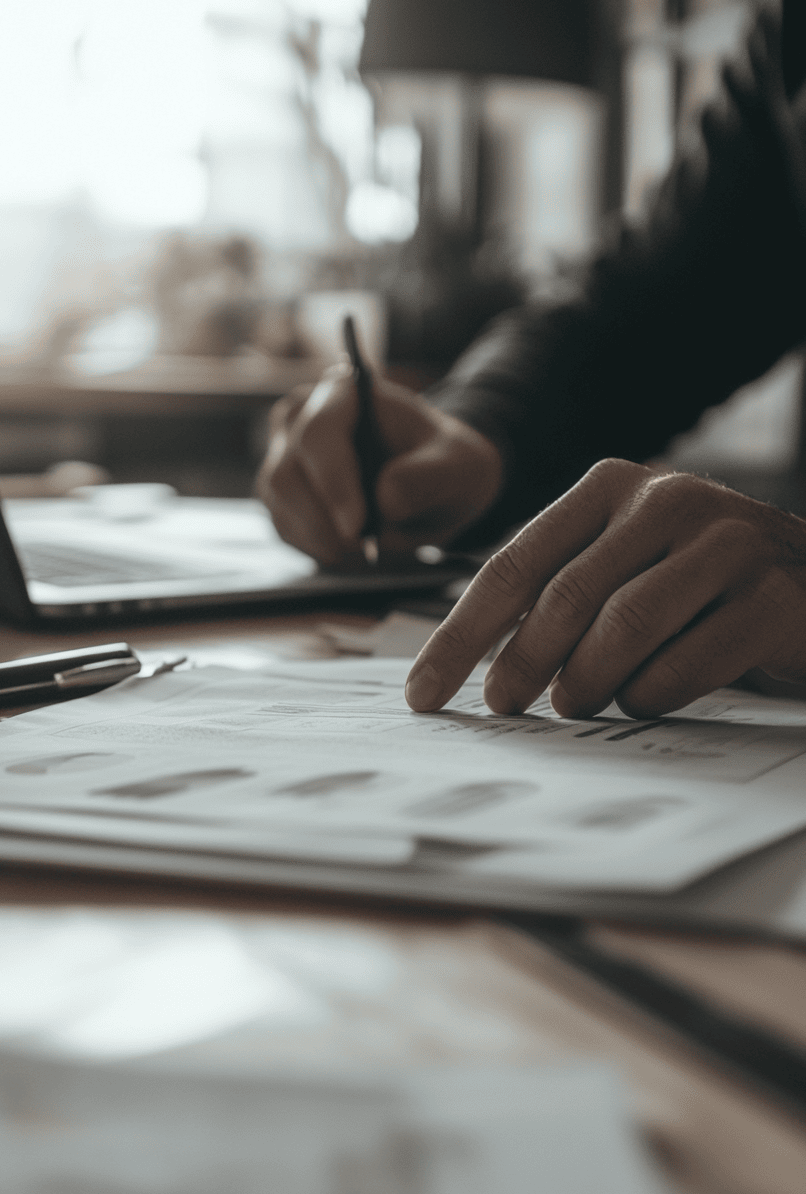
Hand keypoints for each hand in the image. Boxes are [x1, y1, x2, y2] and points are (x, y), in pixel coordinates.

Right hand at [256, 368, 502, 563]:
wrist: (434, 482)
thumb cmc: (442, 461)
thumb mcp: (457, 464)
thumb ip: (427, 476)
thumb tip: (385, 500)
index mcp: (342, 393)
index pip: (318, 433)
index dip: (333, 481)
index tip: (358, 525)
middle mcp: (300, 418)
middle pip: (285, 473)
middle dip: (324, 521)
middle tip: (367, 548)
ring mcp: (284, 456)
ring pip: (279, 505)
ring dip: (322, 537)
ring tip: (368, 547)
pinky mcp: (281, 495)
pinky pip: (284, 528)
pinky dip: (317, 547)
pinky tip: (352, 549)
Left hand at [405, 458, 805, 719]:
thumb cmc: (696, 582)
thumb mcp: (623, 561)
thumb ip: (561, 589)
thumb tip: (479, 665)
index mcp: (610, 486)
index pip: (514, 564)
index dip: (460, 636)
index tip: (423, 693)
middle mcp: (666, 500)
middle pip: (565, 596)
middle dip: (519, 663)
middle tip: (502, 706)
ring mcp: (725, 542)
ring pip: (624, 626)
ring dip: (586, 682)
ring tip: (573, 705)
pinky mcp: (773, 595)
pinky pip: (687, 661)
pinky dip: (652, 693)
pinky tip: (642, 699)